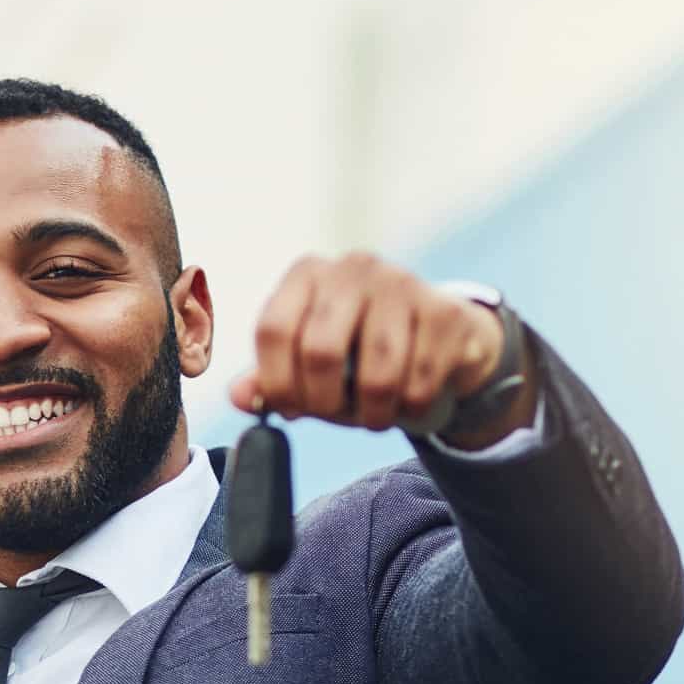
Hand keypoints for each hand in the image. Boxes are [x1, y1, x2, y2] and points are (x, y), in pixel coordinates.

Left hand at [229, 252, 509, 433]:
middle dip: (323, 402)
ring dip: (370, 413)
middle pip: (320, 352)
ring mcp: (402, 284)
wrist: (442, 341)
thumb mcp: (308, 366)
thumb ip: (270, 380)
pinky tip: (406, 401)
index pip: (273, 329)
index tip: (290, 410)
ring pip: (376, 374)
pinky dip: (408, 409)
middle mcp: (353, 267)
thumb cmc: (361, 355)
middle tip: (333, 416)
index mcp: (307, 274)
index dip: (276, 382)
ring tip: (372, 415)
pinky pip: (418, 383)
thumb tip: (238, 397)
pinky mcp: (445, 312)